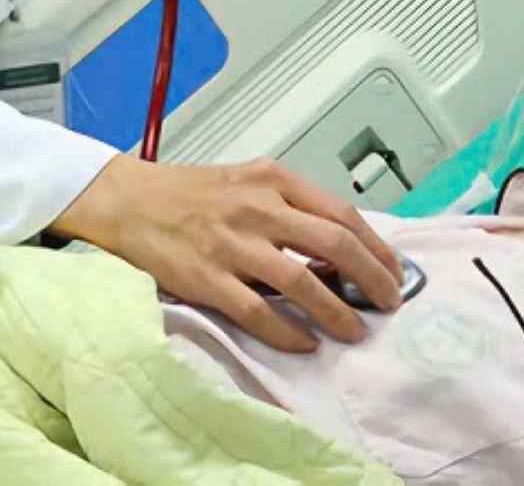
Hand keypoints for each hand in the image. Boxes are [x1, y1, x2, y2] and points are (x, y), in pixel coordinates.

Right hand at [50, 155, 404, 352]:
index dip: (376, 248)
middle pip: (334, 245)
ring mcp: (232, 244)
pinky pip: (257, 312)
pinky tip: (304, 343)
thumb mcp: (248, 181)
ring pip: (302, 282)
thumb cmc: (191, 193)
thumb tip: (340, 250)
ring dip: (336, 312)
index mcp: (273, 180)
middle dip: (371, 279)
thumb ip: (291, 207)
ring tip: (354, 332)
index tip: (393, 272)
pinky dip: (287, 331)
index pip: (342, 214)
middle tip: (387, 304)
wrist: (129, 200)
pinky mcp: (206, 278)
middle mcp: (258, 208)